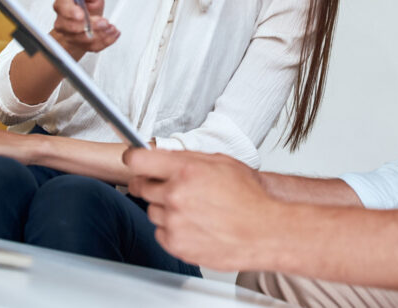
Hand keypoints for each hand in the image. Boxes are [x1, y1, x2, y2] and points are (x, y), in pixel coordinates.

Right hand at [51, 0, 119, 56]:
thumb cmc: (89, 6)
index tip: (81, 14)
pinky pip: (91, 47)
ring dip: (100, 34)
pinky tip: (112, 34)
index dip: (71, 12)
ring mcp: (69, 36)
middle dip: (90, 26)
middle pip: (72, 27)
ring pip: (82, 39)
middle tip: (104, 22)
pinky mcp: (80, 46)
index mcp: (63, 5)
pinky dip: (105, 41)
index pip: (63, 8)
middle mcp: (63, 22)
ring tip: (111, 27)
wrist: (90, 20)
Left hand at [123, 149, 277, 270]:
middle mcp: (176, 195)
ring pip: (151, 210)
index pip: (137, 160)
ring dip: (165, 208)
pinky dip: (172, 229)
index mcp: (186, 170)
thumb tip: (164, 153)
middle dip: (153, 184)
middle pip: (140, 186)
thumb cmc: (249, 198)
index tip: (133, 160)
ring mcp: (174, 221)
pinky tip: (194, 225)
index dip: (133, 158)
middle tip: (172, 187)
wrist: (264, 231)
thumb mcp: (221, 162)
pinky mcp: (175, 244)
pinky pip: (160, 233)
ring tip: (193, 209)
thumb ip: (188, 157)